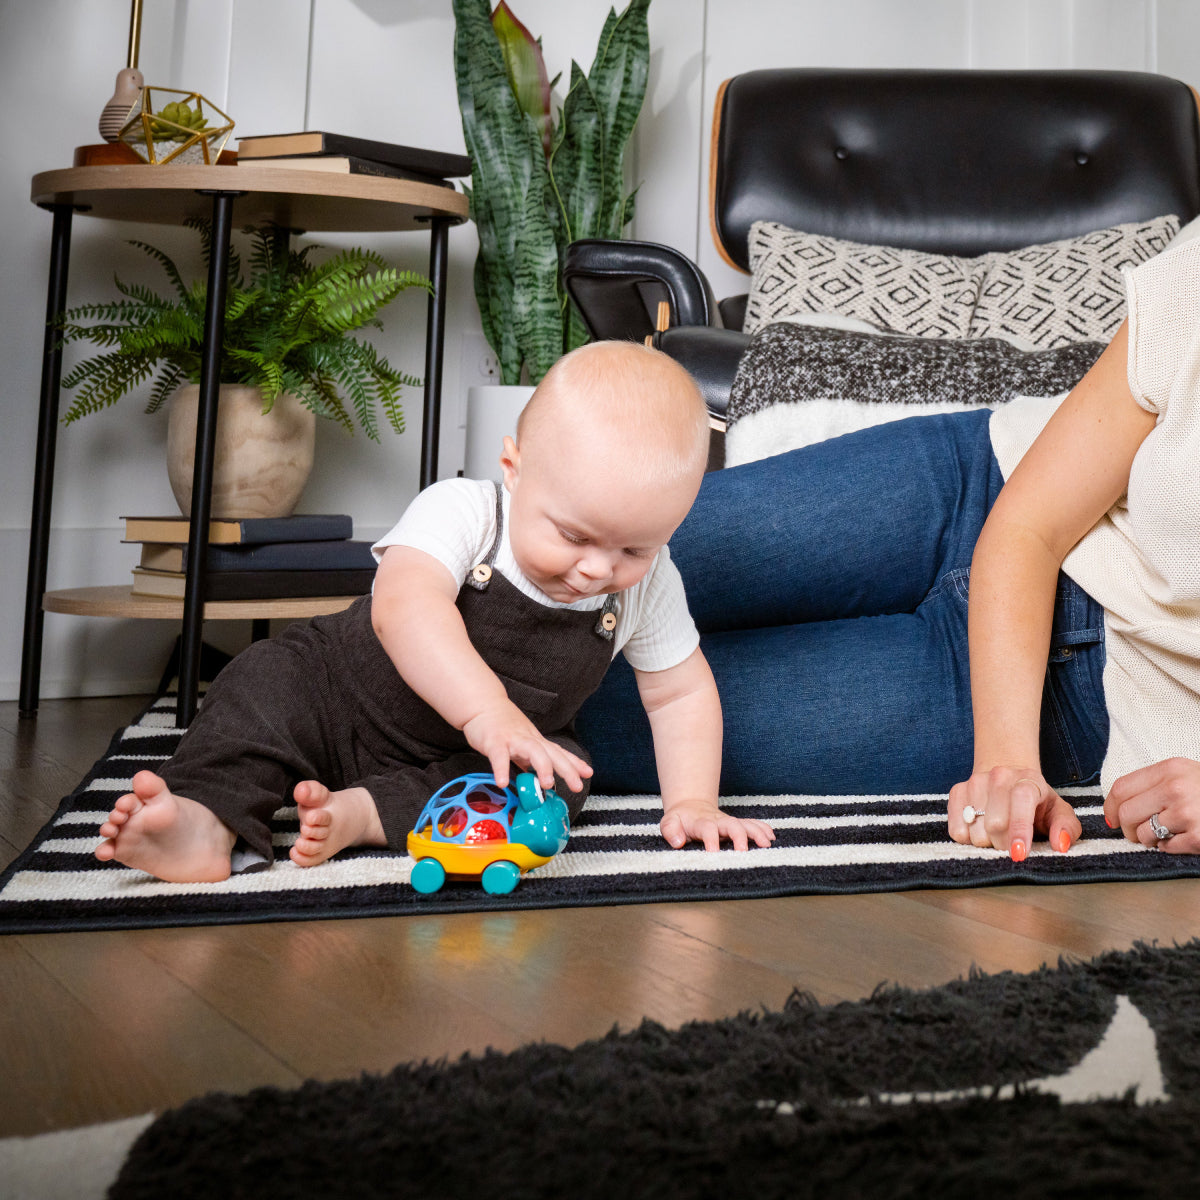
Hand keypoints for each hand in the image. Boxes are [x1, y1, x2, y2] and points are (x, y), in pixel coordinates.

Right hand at [461, 700, 591, 792]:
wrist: (483, 704)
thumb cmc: (503, 726)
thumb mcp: (523, 743)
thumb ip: (532, 762)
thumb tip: (541, 781)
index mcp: (536, 742)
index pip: (559, 753)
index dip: (574, 763)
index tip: (588, 773)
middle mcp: (529, 740)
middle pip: (552, 754)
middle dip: (567, 769)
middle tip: (577, 785)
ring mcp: (513, 740)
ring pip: (532, 751)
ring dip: (542, 767)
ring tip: (547, 784)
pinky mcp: (494, 741)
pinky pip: (499, 756)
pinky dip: (501, 769)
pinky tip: (502, 783)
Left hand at [659, 799, 775, 852]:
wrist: (690, 806)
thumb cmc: (679, 820)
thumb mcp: (669, 823)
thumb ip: (671, 831)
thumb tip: (679, 841)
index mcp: (701, 822)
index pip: (707, 829)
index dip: (711, 839)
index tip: (713, 853)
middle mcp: (718, 821)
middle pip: (732, 825)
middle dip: (739, 837)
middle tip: (743, 852)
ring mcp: (729, 822)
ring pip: (745, 824)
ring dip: (757, 832)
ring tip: (767, 844)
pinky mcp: (737, 824)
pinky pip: (752, 824)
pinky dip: (763, 829)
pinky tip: (771, 837)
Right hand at [947, 766, 1080, 859]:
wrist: (1008, 777)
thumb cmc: (1037, 802)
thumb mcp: (1058, 812)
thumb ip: (1066, 828)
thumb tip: (1061, 845)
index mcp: (1028, 780)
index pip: (1021, 801)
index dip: (1019, 829)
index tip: (1019, 854)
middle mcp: (999, 776)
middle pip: (995, 824)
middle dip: (1005, 844)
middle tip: (1014, 842)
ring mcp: (975, 782)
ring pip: (975, 831)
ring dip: (987, 842)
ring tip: (998, 833)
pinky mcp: (956, 792)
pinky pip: (957, 831)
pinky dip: (969, 839)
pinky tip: (980, 829)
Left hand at [1104, 758, 1199, 853]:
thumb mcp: (1184, 774)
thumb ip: (1153, 784)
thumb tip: (1114, 807)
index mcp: (1169, 769)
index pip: (1121, 788)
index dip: (1109, 807)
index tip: (1110, 818)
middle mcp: (1176, 789)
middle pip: (1126, 813)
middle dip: (1126, 828)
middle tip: (1136, 833)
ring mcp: (1188, 814)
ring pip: (1143, 834)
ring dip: (1149, 839)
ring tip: (1164, 834)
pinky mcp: (1199, 838)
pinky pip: (1166, 848)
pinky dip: (1169, 847)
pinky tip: (1182, 839)